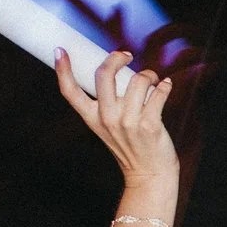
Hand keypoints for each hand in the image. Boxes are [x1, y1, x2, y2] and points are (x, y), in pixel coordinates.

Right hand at [57, 50, 177, 194]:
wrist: (149, 175)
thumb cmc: (131, 148)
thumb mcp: (107, 129)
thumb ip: (106, 105)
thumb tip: (115, 72)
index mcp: (92, 118)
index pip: (70, 92)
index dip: (62, 70)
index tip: (61, 51)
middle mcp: (107, 119)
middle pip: (103, 75)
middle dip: (116, 57)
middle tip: (126, 55)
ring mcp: (128, 122)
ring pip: (137, 80)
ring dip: (149, 74)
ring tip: (153, 79)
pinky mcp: (150, 124)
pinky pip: (158, 93)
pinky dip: (164, 85)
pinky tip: (166, 85)